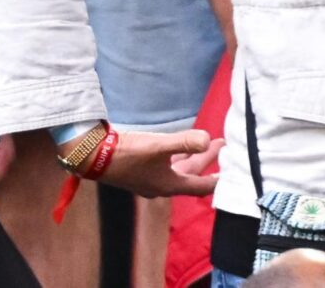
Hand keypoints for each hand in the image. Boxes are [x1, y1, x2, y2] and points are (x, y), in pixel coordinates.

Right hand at [78, 128, 222, 198]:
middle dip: (206, 161)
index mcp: (168, 185)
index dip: (216, 181)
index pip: (199, 187)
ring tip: (206, 143)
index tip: (231, 174)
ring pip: (178, 170)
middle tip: (222, 146)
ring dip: (192, 157)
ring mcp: (147, 180)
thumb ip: (185, 142)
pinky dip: (176, 157)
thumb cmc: (126, 153)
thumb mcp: (159, 145)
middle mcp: (159, 186)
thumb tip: (208, 139)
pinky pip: (165, 165)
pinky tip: (177, 148)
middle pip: (190, 175)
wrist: (92, 155)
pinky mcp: (138, 171)